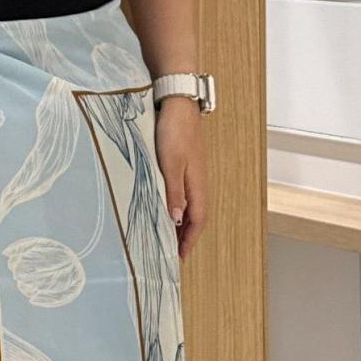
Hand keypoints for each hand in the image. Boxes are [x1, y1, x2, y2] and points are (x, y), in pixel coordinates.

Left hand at [153, 97, 207, 259]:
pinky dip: (174, 206)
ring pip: (187, 205)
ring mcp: (191, 173)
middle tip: (170, 253)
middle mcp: (197, 182)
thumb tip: (176, 220)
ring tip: (165, 236)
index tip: (179, 258)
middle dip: (183, 236)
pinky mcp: (183, 164)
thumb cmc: (174, 131)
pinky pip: (180, 193)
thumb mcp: (170, 164)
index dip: (188, 241)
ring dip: (178, 222)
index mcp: (197, 185)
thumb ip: (173, 192)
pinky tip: (163, 207)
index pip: (197, 221)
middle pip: (194, 216)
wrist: (177, 102)